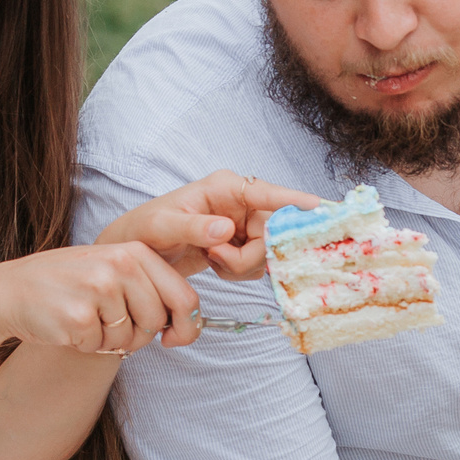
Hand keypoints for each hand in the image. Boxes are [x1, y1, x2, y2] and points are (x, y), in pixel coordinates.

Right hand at [0, 242, 204, 354]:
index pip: (184, 295)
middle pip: (157, 321)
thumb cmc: (68, 286)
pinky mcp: (79, 316)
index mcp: (135, 251)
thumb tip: (188, 325)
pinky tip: (68, 325)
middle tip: (111, 326)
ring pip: (130, 338)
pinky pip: (101, 347)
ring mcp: (99, 289)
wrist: (9, 292)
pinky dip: (87, 345)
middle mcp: (120, 265)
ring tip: (86, 319)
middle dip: (139, 335)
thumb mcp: (113, 271)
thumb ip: (150, 288)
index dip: (187, 325)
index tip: (174, 338)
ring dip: (110, 341)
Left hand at [98, 172, 319, 281]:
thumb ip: (194, 227)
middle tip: (216, 258)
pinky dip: (237, 271)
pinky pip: (256, 264)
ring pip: (266, 253)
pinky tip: (215, 264)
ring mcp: (244, 223)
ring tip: (210, 259)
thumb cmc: (145, 228)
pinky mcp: (243, 243)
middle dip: (248, 255)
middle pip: (272, 233)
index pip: (267, 193)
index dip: (296, 201)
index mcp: (225, 187)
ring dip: (240, 266)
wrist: (138, 251)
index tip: (321, 207)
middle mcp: (241, 202)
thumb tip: (226, 229)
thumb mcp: (163, 226)